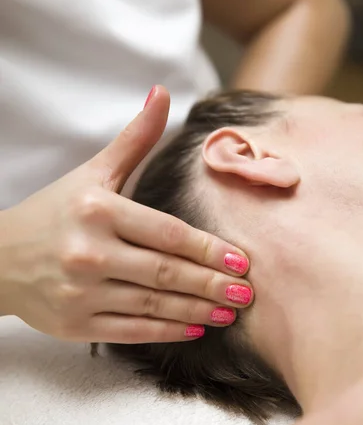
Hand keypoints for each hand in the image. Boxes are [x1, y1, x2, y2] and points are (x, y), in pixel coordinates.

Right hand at [0, 86, 252, 343]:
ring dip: (197, 311)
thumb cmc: (53, 213)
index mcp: (99, 211)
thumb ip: (133, 140)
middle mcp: (89, 252)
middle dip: (211, 284)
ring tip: (228, 312)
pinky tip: (193, 328)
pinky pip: (131, 330)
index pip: (168, 233)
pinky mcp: (75, 324)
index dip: (208, 249)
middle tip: (247, 293)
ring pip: (153, 304)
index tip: (240, 261)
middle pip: (166, 272)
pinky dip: (165, 331)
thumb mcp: (92, 173)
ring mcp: (81, 292)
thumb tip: (162, 93)